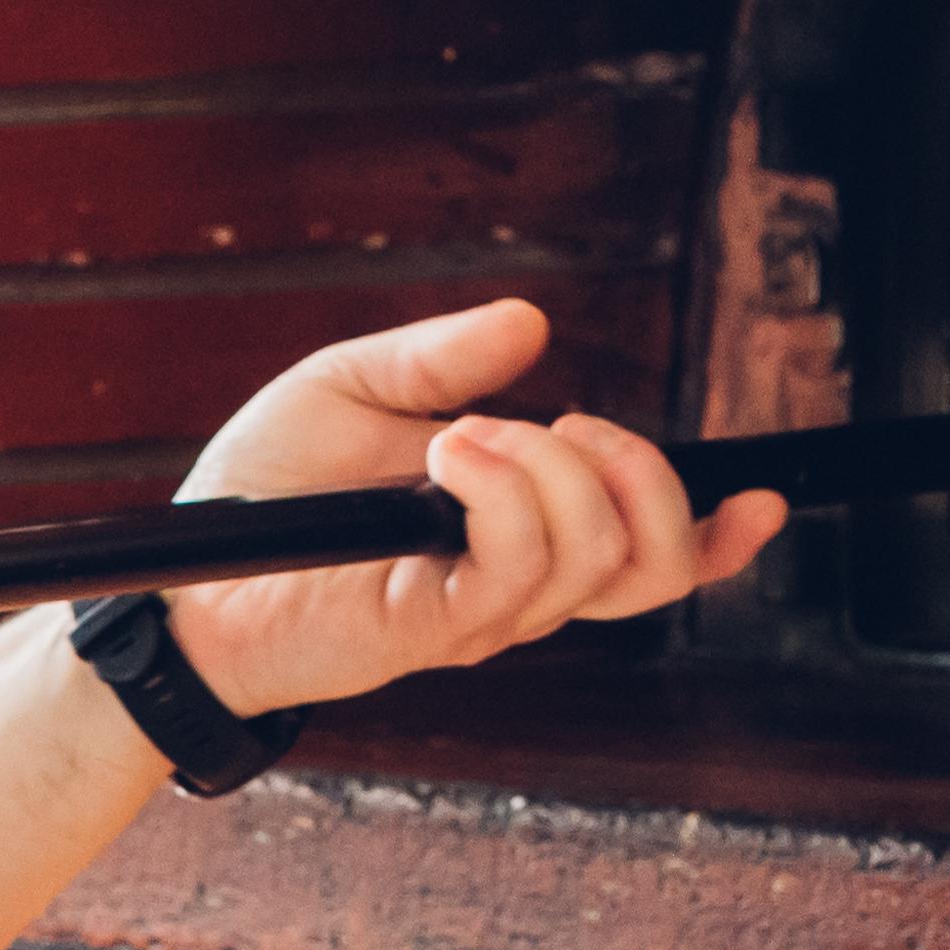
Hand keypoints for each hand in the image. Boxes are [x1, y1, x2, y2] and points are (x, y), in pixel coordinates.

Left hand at [157, 299, 782, 718]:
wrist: (181, 579)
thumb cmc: (265, 488)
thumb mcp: (357, 387)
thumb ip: (446, 358)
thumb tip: (532, 321)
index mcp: (519, 536)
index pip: (649, 553)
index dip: (719, 535)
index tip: (767, 497)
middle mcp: (516, 586)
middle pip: (653, 561)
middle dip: (645, 477)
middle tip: (566, 425)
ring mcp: (480, 614)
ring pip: (596, 558)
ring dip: (553, 471)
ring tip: (465, 435)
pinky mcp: (431, 628)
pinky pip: (515, 570)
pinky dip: (502, 493)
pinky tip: (451, 453)